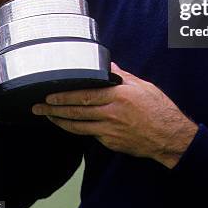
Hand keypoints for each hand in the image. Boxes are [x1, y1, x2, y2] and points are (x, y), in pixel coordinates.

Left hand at [32, 63, 198, 168]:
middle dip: (54, 109)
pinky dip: (78, 129)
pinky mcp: (111, 142)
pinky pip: (91, 134)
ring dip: (60, 121)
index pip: (85, 94)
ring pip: (78, 126)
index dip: (65, 96)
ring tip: (47, 116)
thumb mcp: (142, 86)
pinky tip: (70, 124)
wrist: (168, 136)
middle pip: (76, 111)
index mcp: (118, 95)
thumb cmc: (158, 108)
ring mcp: (109, 130)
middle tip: (39, 106)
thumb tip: (108, 65)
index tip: (50, 94)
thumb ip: (122, 76)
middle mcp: (111, 113)